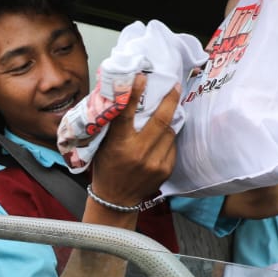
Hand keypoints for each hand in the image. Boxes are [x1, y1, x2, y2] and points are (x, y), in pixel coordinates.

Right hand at [88, 75, 177, 208]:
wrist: (116, 199)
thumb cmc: (106, 167)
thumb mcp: (102, 145)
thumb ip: (113, 125)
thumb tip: (123, 96)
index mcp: (118, 144)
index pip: (126, 114)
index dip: (134, 94)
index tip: (141, 77)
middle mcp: (138, 153)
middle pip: (160, 120)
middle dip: (170, 100)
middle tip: (174, 86)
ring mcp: (154, 163)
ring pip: (169, 132)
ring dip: (168, 121)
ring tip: (168, 111)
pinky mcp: (165, 170)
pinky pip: (172, 146)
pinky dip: (168, 139)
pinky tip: (161, 138)